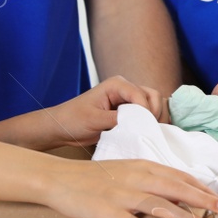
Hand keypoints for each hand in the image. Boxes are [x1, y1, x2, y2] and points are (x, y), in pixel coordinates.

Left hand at [36, 76, 165, 148]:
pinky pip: (147, 114)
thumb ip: (117, 119)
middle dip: (155, 113)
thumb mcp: (93, 120)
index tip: (144, 127)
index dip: (146, 111)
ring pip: (153, 104)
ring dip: (155, 118)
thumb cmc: (72, 120)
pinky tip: (148, 133)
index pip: (141, 95)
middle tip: (152, 131)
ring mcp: (127, 100)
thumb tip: (138, 123)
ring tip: (152, 133)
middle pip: (152, 96)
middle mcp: (125, 89)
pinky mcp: (128, 112)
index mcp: (116, 84)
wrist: (62, 128)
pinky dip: (151, 122)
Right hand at [42, 158, 217, 217]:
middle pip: (176, 188)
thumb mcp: (127, 171)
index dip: (201, 188)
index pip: (179, 177)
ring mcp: (122, 195)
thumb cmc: (94, 177)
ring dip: (183, 217)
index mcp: (143, 167)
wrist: (58, 178)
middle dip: (202, 199)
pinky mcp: (107, 211)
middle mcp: (136, 178)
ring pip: (158, 205)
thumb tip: (179, 194)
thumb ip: (151, 180)